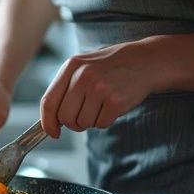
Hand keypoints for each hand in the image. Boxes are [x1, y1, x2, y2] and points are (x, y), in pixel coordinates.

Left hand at [40, 40, 163, 137]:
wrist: (146, 61)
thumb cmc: (110, 68)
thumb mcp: (83, 67)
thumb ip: (65, 89)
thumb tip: (50, 120)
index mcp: (71, 67)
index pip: (49, 102)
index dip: (47, 122)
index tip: (52, 132)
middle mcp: (83, 76)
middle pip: (64, 117)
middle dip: (72, 123)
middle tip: (83, 117)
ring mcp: (100, 88)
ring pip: (83, 123)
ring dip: (90, 121)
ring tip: (101, 105)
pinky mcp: (116, 100)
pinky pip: (100, 124)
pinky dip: (105, 121)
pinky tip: (112, 107)